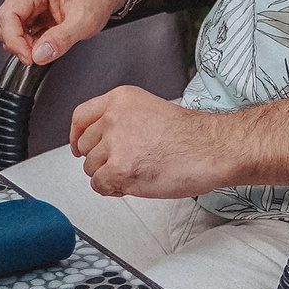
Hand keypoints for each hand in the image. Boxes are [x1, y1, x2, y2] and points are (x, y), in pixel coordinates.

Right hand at [0, 0, 130, 64]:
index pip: (8, 15)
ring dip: (23, 43)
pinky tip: (46, 38)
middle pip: (4, 23)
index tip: (29, 57)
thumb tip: (39, 55)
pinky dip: (28, 40)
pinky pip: (17, 29)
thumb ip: (61, 39)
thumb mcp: (84, 21)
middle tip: (42, 52)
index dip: (15, 41)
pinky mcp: (27, 7)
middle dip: (20, 43)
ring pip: (7, 28)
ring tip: (47, 43)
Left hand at [69, 86, 226, 196]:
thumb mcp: (150, 110)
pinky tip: (134, 183)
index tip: (78, 146)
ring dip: (110, 175)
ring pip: (91, 168)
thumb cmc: (191, 135)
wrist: (212, 148)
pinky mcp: (118, 169)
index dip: (76, 136)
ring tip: (138, 171)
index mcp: (121, 99)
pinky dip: (113, 190)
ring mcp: (115, 143)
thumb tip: (102, 141)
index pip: (81, 116)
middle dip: (101, 159)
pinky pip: (99, 186)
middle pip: (85, 145)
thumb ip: (122, 120)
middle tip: (126, 163)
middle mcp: (113, 118)